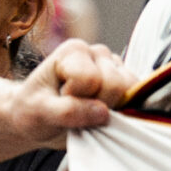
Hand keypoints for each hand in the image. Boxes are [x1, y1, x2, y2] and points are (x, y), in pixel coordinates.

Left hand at [10, 40, 135, 139]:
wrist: (36, 120)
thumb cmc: (33, 111)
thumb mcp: (39, 112)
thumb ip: (67, 111)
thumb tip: (103, 112)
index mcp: (73, 50)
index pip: (90, 79)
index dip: (76, 98)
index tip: (59, 100)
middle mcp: (96, 53)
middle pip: (115, 84)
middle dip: (95, 105)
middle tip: (75, 109)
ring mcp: (113, 67)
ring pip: (130, 91)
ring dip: (110, 109)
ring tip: (86, 110)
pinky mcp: (124, 82)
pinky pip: (137, 98)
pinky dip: (121, 111)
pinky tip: (99, 112)